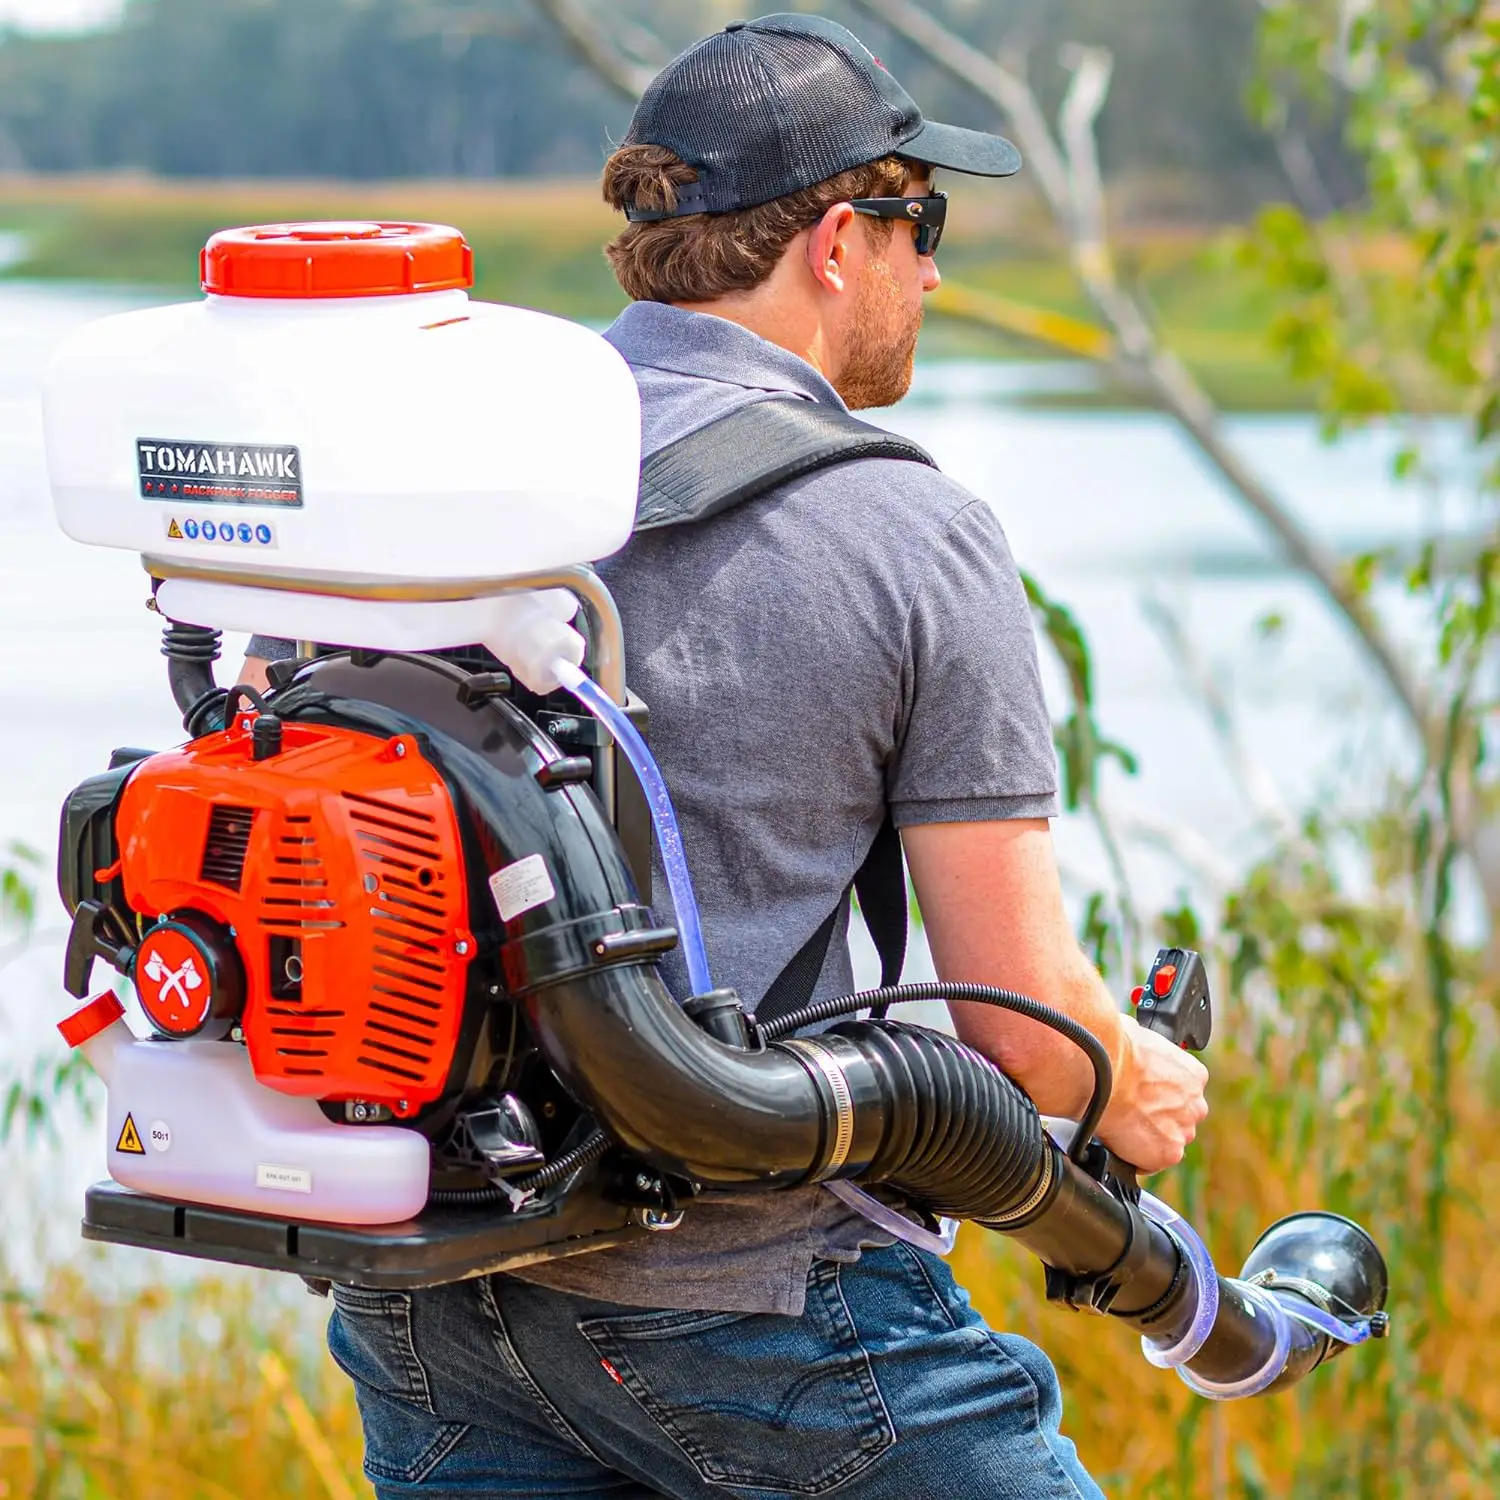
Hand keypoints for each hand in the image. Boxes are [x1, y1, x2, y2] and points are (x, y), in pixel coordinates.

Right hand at [1096, 1015, 1208, 1174]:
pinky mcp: (1168, 1153)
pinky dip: (1135, 1156)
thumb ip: (1148, 1055)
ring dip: (1146, 1139)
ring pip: (1166, 1142)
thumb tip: (1132, 1049)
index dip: (1158, 1097)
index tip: (1141, 1097)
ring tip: (1118, 1126)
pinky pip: (1151, 1162)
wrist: (1100, 1068)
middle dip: (1157, 1120)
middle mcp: (1195, 1104)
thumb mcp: (1139, 1038)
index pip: (1182, 1095)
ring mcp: (1184, 1130)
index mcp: (1194, 1075)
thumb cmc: (1111, 1047)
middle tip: (1129, 1113)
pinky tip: (1117, 1139)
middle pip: (1178, 1120)